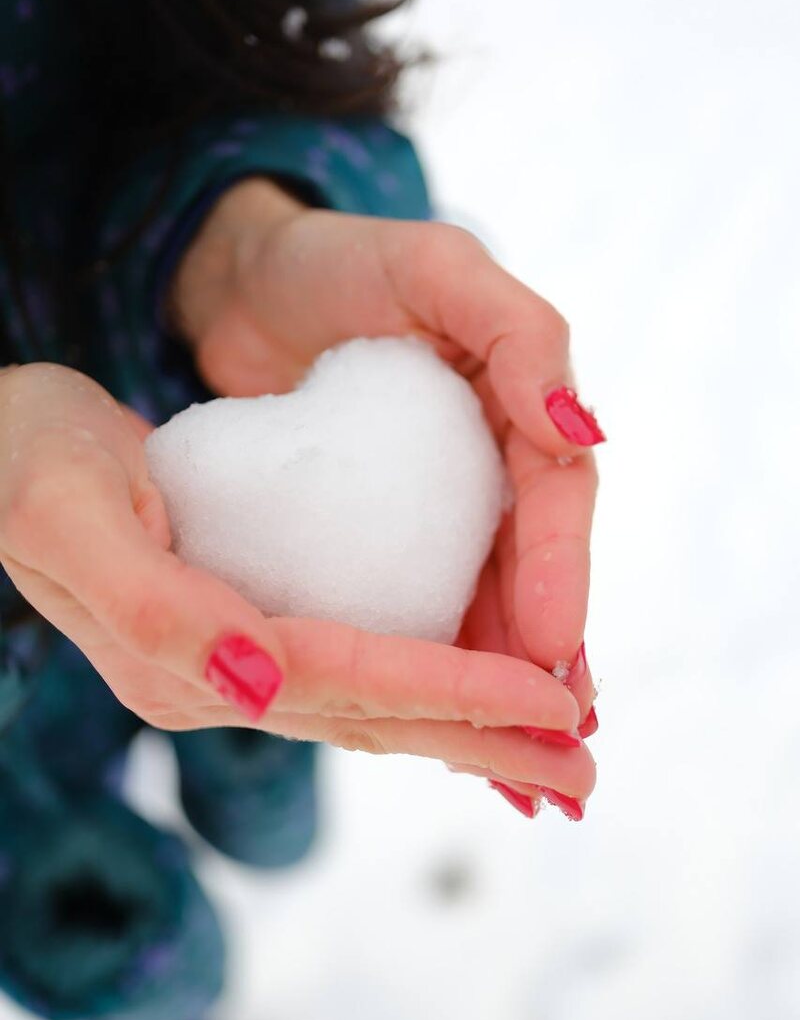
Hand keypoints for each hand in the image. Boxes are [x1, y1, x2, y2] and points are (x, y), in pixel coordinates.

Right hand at [0, 364, 593, 810]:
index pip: (345, 683)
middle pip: (374, 716)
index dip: (450, 693)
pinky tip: (478, 683)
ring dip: (469, 724)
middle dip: (482, 739)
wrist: (1, 447)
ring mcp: (234, 665)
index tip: (550, 700)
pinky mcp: (248, 633)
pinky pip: (356, 668)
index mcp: (183, 661)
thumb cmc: (25, 460)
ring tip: (558, 741)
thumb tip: (257, 685)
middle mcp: (217, 681)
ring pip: (374, 705)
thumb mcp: (67, 511)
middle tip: (586, 765)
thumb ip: (152, 608)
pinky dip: (427, 683)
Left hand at [172, 180, 601, 800]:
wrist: (241, 285)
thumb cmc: (339, 262)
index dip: (559, 571)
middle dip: (542, 653)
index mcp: (517, 402)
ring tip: (503, 756)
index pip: (554, 497)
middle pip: (527, 568)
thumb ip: (517, 332)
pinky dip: (426, 660)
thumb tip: (578, 430)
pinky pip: (411, 600)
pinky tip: (427, 721)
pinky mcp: (372, 532)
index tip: (552, 647)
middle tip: (554, 734)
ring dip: (493, 678)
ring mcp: (430, 501)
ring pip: (476, 599)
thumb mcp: (436, 268)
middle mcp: (484, 461)